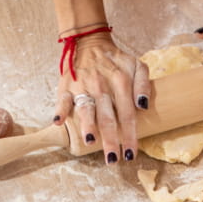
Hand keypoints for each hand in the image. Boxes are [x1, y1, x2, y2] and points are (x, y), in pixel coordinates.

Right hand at [54, 33, 151, 163]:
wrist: (89, 42)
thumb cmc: (115, 60)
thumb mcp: (137, 65)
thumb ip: (144, 84)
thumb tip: (144, 106)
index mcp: (121, 82)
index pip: (127, 114)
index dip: (129, 135)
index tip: (131, 153)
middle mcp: (101, 86)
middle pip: (108, 117)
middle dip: (111, 139)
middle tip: (113, 159)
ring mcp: (82, 86)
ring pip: (86, 108)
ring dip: (87, 125)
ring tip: (90, 141)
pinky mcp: (66, 86)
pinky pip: (62, 99)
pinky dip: (60, 109)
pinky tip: (59, 121)